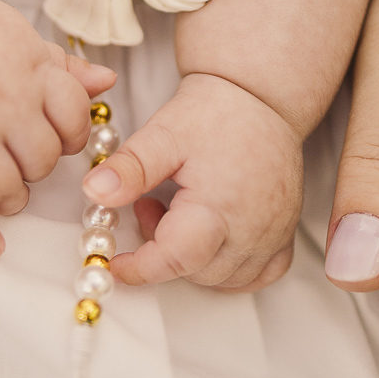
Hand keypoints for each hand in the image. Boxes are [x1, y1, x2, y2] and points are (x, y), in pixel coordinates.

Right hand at [0, 0, 114, 256]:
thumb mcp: (21, 37)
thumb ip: (63, 66)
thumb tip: (106, 80)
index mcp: (28, 68)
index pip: (74, 116)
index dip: (72, 134)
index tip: (59, 137)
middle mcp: (0, 100)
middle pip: (43, 160)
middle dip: (38, 167)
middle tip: (20, 160)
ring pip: (6, 189)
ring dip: (12, 199)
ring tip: (3, 191)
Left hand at [82, 73, 302, 288]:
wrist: (257, 97)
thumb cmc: (213, 113)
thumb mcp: (162, 135)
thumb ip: (129, 168)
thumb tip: (94, 192)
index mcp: (217, 207)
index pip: (174, 260)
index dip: (140, 267)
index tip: (117, 263)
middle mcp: (251, 229)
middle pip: (196, 272)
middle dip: (162, 252)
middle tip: (150, 206)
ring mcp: (272, 235)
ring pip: (224, 280)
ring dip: (193, 261)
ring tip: (180, 214)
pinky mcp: (284, 234)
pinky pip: (259, 275)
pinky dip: (230, 270)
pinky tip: (212, 240)